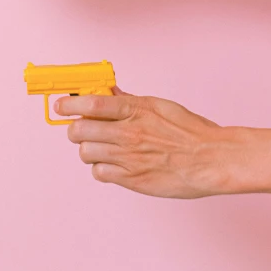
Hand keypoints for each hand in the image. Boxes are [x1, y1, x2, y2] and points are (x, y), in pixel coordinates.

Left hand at [56, 88, 237, 198]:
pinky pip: (100, 173)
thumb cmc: (189, 130)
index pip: (90, 104)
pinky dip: (101, 168)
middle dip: (75, 129)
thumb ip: (129, 100)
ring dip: (88, 149)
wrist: (211, 159)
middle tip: (80, 129)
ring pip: (86, 153)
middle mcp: (128, 134)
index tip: (59, 106)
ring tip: (99, 147)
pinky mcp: (133, 180)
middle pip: (80, 131)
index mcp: (135, 110)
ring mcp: (129, 158)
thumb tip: (107, 91)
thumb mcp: (158, 105)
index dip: (68, 104)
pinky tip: (112, 163)